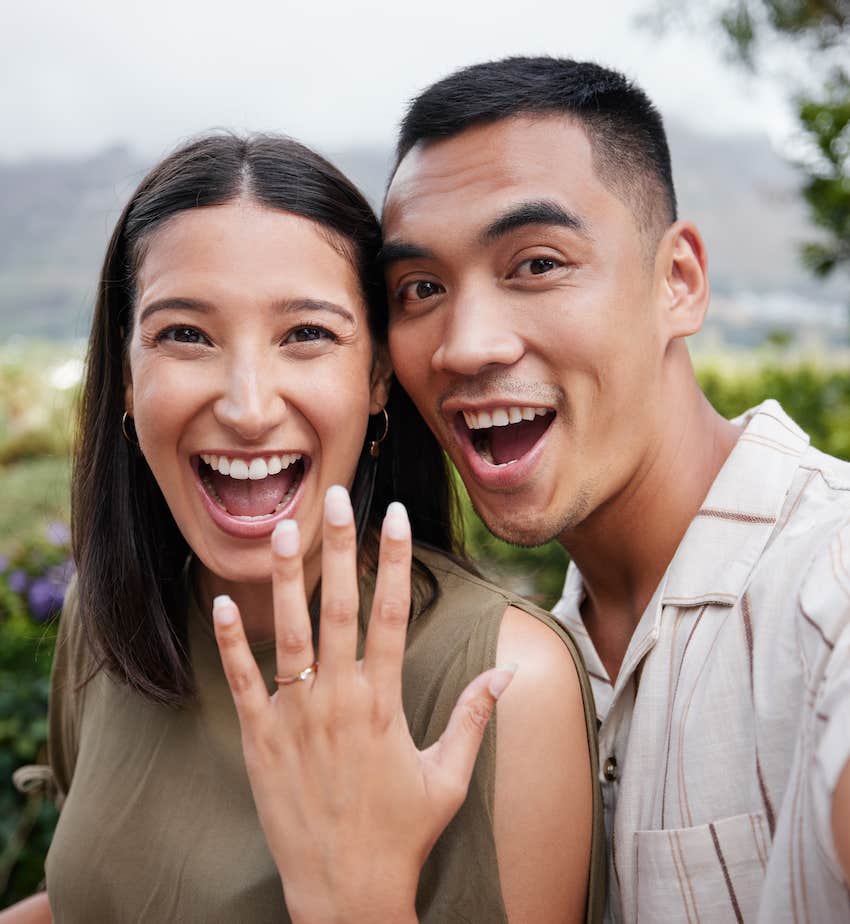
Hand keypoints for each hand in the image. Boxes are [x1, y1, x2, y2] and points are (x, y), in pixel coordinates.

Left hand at [213, 485, 515, 923]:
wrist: (346, 894)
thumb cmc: (401, 834)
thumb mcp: (447, 776)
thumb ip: (473, 717)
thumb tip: (504, 671)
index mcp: (384, 702)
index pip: (392, 614)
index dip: (394, 560)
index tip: (395, 517)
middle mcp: (338, 699)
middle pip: (340, 608)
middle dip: (339, 547)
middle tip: (335, 497)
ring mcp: (295, 717)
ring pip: (288, 633)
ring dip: (284, 579)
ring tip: (281, 530)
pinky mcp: (259, 740)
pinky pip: (241, 682)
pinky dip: (230, 643)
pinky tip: (221, 603)